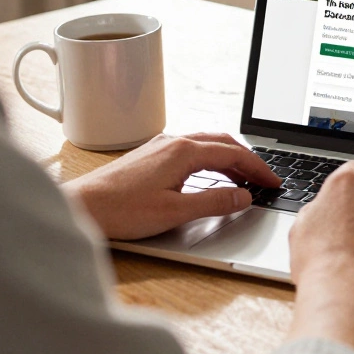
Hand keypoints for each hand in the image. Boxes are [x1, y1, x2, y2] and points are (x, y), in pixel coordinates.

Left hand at [62, 133, 280, 240]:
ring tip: (244, 179)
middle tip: (264, 178)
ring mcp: (159, 147)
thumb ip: (215, 203)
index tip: (273, 182)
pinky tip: (210, 176)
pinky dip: (210, 161)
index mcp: (182, 151)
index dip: (258, 168)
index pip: (233, 153)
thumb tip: (243, 197)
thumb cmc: (120, 210)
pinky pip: (190, 151)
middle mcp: (172, 142)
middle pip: (222, 143)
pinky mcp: (150, 156)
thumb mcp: (175, 211)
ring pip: (205, 145)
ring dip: (229, 159)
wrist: (80, 208)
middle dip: (247, 159)